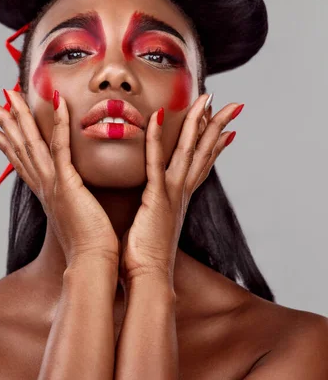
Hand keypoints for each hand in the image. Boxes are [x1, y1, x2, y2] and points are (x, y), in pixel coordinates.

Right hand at [0, 90, 119, 270]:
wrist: (92, 263)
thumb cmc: (90, 246)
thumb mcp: (77, 219)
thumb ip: (74, 205)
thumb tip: (76, 202)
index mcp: (47, 195)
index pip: (23, 165)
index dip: (8, 146)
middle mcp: (44, 187)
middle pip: (20, 149)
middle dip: (6, 124)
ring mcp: (53, 184)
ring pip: (32, 143)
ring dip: (20, 117)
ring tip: (9, 95)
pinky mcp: (67, 183)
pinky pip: (60, 146)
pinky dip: (59, 123)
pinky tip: (57, 102)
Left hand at [118, 94, 242, 286]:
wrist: (149, 279)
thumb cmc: (146, 257)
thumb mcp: (154, 225)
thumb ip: (157, 211)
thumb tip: (155, 206)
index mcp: (181, 198)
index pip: (202, 165)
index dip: (216, 144)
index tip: (228, 128)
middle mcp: (182, 193)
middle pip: (204, 153)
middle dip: (219, 126)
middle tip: (234, 104)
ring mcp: (172, 195)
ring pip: (189, 152)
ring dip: (199, 124)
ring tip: (207, 100)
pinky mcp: (156, 199)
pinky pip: (156, 164)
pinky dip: (157, 140)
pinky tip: (156, 118)